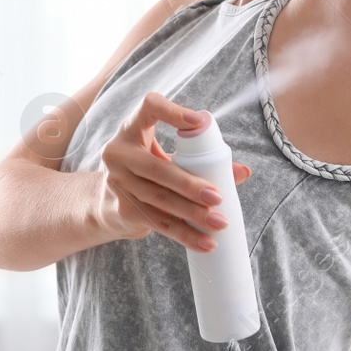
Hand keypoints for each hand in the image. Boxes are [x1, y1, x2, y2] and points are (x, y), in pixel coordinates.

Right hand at [96, 92, 251, 251]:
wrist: (107, 201)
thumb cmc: (148, 168)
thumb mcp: (166, 155)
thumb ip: (201, 159)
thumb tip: (243, 172)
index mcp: (132, 128)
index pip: (149, 107)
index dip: (172, 112)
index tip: (199, 121)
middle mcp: (118, 153)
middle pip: (157, 169)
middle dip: (189, 185)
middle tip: (217, 196)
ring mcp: (117, 182)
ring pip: (159, 200)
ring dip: (191, 214)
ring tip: (219, 222)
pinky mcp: (122, 208)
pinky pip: (158, 223)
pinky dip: (184, 234)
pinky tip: (205, 242)